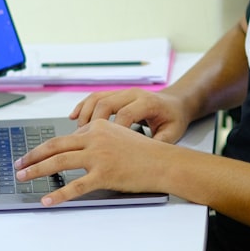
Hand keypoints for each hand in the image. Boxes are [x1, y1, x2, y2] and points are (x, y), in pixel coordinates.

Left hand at [15, 119, 171, 205]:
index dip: (46, 148)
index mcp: (97, 127)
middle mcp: (95, 138)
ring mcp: (98, 156)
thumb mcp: (118, 135)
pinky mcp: (104, 175)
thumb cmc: (143, 152)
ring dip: (37, 170)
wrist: (163, 162)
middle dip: (32, 155)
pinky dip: (58, 194)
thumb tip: (75, 147)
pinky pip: (75, 186)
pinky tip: (47, 200)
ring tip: (23, 177)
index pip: (65, 137)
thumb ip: (96, 138)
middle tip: (18, 164)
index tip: (33, 155)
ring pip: (59, 162)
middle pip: (54, 146)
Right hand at [70, 88, 188, 142]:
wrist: (176, 104)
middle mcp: (133, 94)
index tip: (106, 149)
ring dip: (84, 114)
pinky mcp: (116, 94)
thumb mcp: (172, 134)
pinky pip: (95, 97)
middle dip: (92, 123)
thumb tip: (142, 158)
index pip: (125, 115)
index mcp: (148, 102)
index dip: (114, 132)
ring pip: (97, 99)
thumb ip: (158, 144)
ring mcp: (123, 92)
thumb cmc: (173, 120)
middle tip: (84, 141)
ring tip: (76, 132)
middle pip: (106, 104)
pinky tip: (73, 117)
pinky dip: (83, 107)